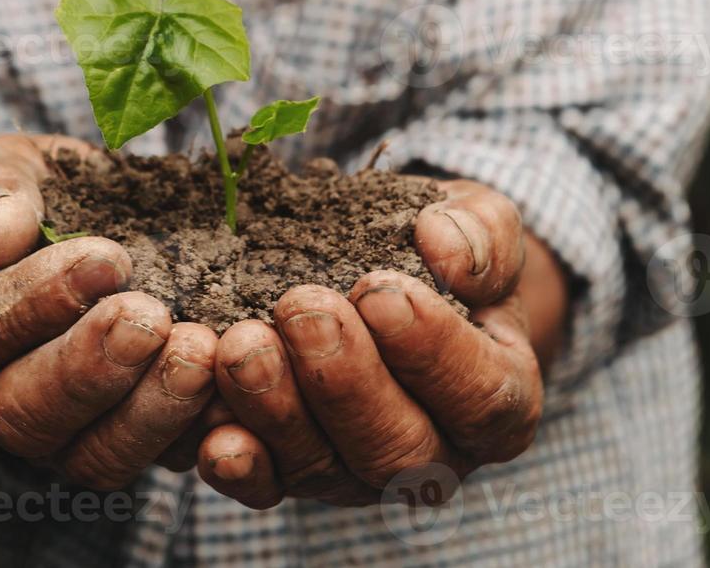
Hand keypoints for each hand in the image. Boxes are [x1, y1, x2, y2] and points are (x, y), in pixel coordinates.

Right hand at [0, 134, 219, 488]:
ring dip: (148, 411)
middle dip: (90, 368)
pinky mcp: (105, 451)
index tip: (105, 258)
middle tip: (152, 318)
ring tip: (200, 353)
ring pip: (85, 457)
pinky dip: (191, 434)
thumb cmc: (24, 199)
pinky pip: (147, 465)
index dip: (31, 302)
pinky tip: (229, 390)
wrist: (79, 231)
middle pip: (18, 412)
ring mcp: (40, 440)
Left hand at [196, 180, 566, 507]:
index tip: (381, 290)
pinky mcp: (292, 476)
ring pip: (323, 467)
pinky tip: (211, 432)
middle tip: (302, 308)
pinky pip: (265, 486)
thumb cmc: (439, 254)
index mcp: (497, 399)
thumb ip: (481, 234)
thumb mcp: (477, 223)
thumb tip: (447, 251)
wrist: (382, 271)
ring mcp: (358, 473)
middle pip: (397, 447)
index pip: (479, 395)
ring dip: (278, 411)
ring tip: (242, 346)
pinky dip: (238, 463)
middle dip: (345, 380)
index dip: (432, 351)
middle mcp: (433, 453)